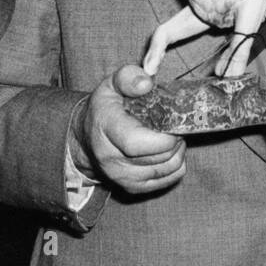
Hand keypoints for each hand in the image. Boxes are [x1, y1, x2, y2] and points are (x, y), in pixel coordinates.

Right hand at [72, 66, 185, 194]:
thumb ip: (128, 77)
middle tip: (173, 124)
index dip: (162, 135)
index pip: (136, 143)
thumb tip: (146, 84)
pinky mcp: (133, 188)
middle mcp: (111, 159)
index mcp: (105, 129)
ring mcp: (122, 177)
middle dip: (175, 139)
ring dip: (178, 151)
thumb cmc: (106, 107)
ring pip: (168, 169)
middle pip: (158, 157)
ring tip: (170, 135)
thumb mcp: (112, 84)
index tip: (172, 121)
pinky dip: (176, 164)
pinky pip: (170, 178)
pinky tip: (167, 150)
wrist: (88, 137)